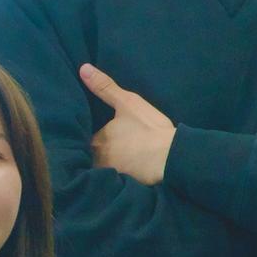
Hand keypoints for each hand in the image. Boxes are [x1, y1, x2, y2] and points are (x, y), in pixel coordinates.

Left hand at [79, 63, 175, 185]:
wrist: (172, 157)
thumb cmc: (149, 128)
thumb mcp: (127, 102)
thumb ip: (104, 87)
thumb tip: (83, 69)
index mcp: (96, 140)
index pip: (85, 139)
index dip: (89, 137)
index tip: (94, 136)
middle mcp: (98, 160)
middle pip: (92, 156)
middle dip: (95, 154)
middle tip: (103, 150)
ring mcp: (111, 175)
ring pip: (102, 170)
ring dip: (105, 167)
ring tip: (113, 163)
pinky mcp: (125, 187)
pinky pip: (115, 182)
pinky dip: (117, 179)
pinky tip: (125, 175)